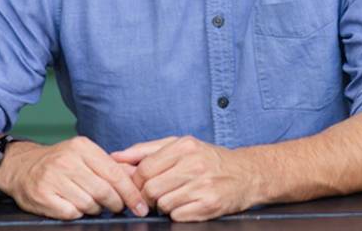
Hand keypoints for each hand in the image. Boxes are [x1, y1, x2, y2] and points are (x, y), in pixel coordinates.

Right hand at [0, 136, 148, 219]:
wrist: (21, 167)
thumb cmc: (59, 162)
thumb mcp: (84, 155)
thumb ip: (109, 165)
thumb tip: (137, 178)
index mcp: (82, 147)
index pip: (114, 173)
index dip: (130, 193)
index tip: (141, 206)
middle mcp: (67, 161)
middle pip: (104, 191)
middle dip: (116, 203)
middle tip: (118, 207)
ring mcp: (53, 179)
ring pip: (89, 204)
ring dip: (95, 209)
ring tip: (92, 203)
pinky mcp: (43, 196)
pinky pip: (71, 213)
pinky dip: (77, 213)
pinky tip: (75, 205)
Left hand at [111, 135, 257, 221]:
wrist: (246, 174)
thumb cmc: (209, 159)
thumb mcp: (180, 146)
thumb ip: (145, 150)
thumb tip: (115, 157)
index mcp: (184, 146)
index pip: (145, 168)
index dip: (136, 181)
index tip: (140, 185)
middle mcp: (194, 164)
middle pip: (151, 189)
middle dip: (148, 196)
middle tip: (156, 195)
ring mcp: (203, 186)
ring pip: (162, 204)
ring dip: (164, 205)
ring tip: (176, 197)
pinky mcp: (209, 205)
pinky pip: (177, 216)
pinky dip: (177, 213)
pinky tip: (187, 204)